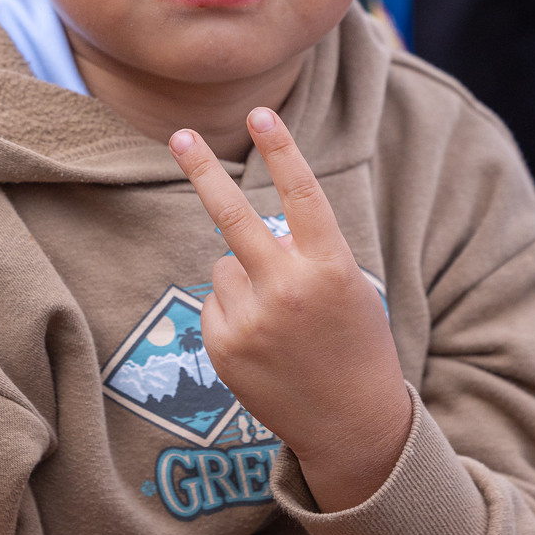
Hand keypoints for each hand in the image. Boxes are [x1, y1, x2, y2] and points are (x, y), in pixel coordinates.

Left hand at [170, 109, 411, 509]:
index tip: (262, 111)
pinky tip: (265, 343)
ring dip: (245, 277)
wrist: (352, 423)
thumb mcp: (347, 288)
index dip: (282, 151)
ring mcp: (251, 321)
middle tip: (180, 135)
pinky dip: (234, 311)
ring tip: (282, 319)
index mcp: (331, 269)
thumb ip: (302, 254)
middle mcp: (288, 291)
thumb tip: (245, 232)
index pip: (302, 196)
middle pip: (234, 218)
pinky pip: (215, 301)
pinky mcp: (224, 347)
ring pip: (225, 263)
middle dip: (204, 173)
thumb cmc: (355, 343)